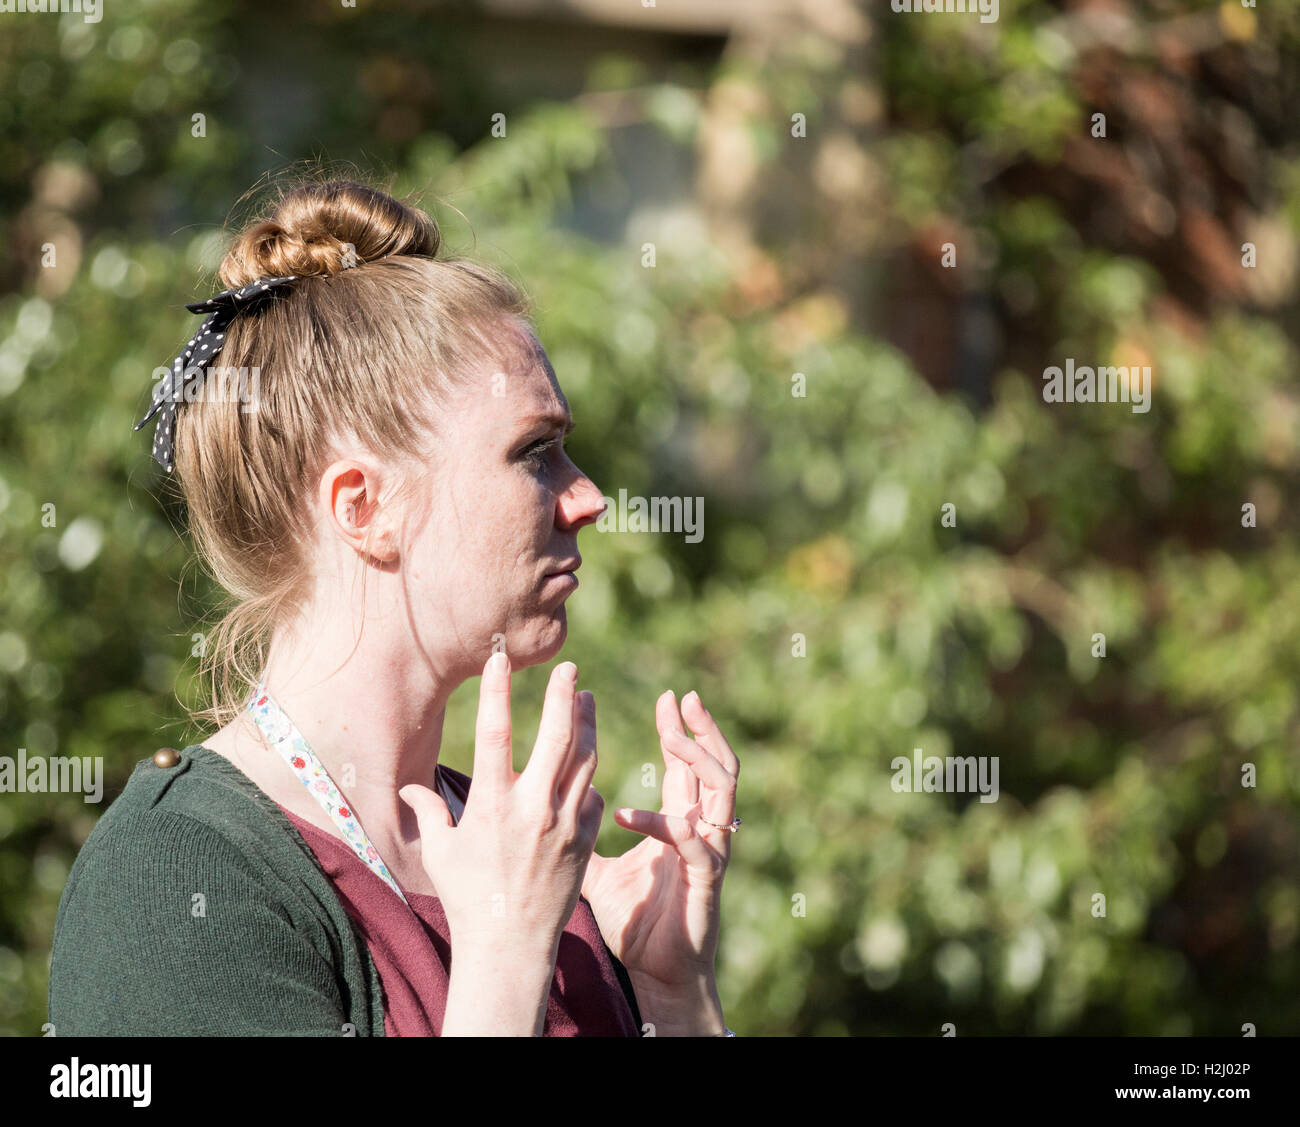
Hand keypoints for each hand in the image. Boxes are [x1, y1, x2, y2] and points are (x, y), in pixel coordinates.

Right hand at [400, 653, 603, 957]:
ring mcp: (566, 823)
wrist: (510, 948)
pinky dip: (589, 777)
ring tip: (585, 699)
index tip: (500, 658)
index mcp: (493, 805)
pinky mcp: (587, 841)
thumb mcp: (440, 852)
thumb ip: (430, 812)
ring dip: (586, 724)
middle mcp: (533, 808)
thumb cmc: (468, 898)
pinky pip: (594, 796)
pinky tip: (585, 765)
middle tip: (568, 668)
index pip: (495, 732)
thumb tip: (409, 788)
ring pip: (586, 759)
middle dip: (564, 694)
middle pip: (557, 735)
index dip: (498, 691)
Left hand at [581, 689, 738, 1002]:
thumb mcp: (597, 870)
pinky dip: (666, 824)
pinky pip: (694, 841)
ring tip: (672, 737)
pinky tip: (628, 814)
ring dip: (699, 759)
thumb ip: (578, 834)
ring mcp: (708, 851)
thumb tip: (542, 808)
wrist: (658, 973)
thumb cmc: (636, 922)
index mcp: (680, 822)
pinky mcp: (706, 878)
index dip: (679, 729)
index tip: (666, 697)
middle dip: (702, 728)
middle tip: (684, 698)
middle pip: (716, 764)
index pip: (686, 764)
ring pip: (723, 790)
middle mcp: (701, 829)